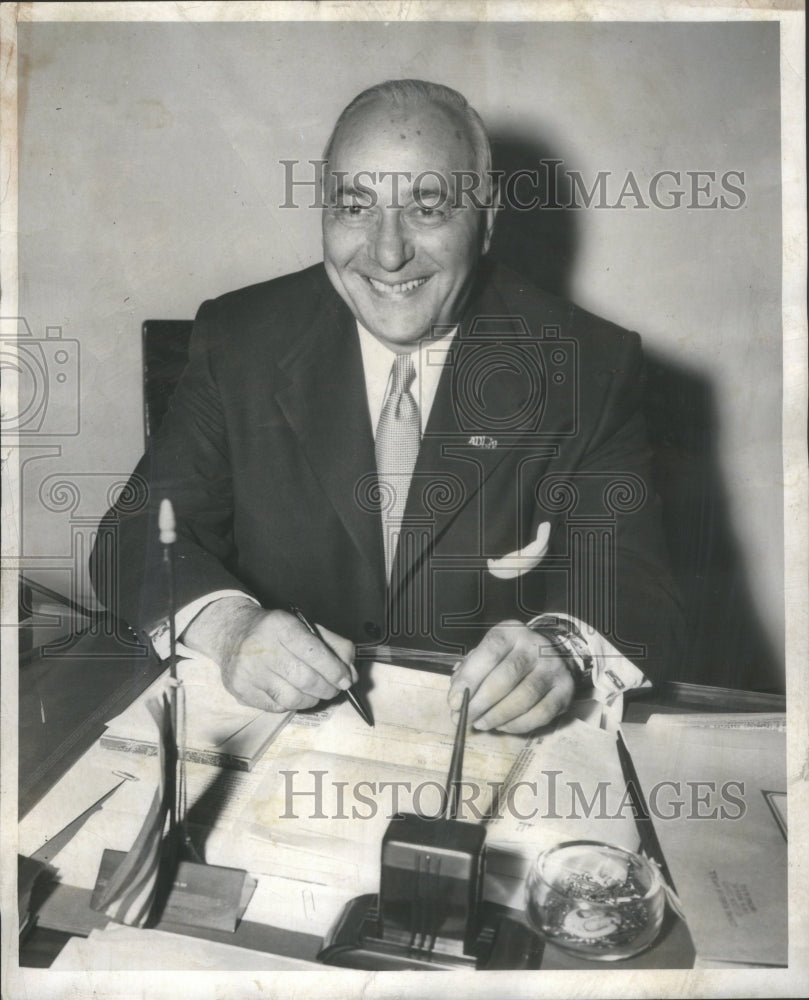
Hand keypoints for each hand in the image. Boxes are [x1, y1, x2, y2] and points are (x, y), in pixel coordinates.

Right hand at [184, 598, 355, 711]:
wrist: (232, 633)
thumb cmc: (276, 631)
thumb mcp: (304, 626)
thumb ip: (333, 646)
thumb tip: (351, 675)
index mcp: (280, 625)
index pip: (313, 652)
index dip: (334, 670)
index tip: (346, 680)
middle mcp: (261, 647)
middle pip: (305, 679)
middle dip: (327, 688)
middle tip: (334, 689)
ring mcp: (248, 672)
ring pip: (292, 698)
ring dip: (312, 700)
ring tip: (315, 693)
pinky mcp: (241, 691)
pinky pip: (277, 707)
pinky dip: (292, 704)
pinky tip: (293, 693)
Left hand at [447, 621, 574, 733]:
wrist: (550, 656)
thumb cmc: (508, 658)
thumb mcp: (487, 654)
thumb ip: (469, 673)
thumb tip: (457, 703)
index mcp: (511, 632)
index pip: (489, 653)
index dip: (469, 679)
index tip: (454, 702)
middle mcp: (535, 646)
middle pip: (505, 678)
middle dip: (480, 704)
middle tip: (464, 719)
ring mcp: (554, 668)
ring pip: (523, 698)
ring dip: (497, 717)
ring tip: (481, 723)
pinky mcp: (566, 690)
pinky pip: (540, 714)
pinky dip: (517, 725)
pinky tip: (502, 725)